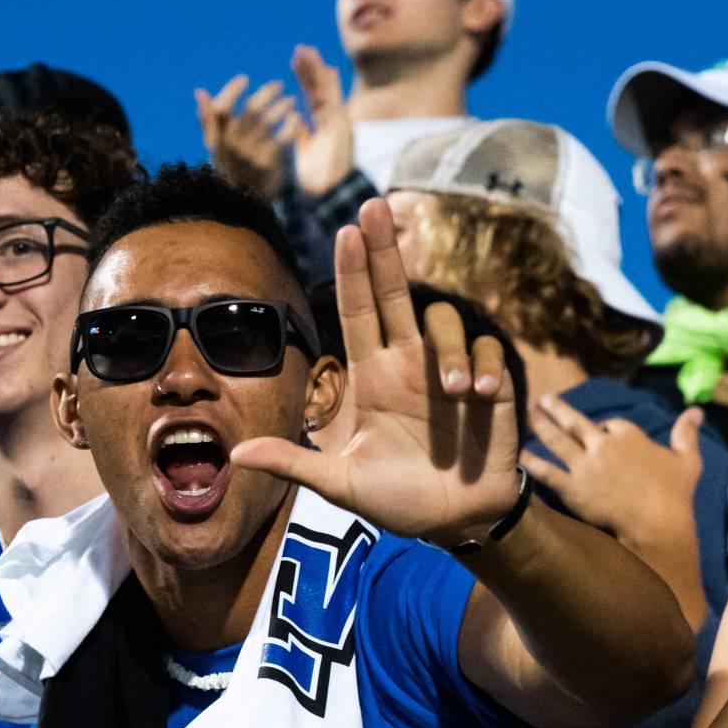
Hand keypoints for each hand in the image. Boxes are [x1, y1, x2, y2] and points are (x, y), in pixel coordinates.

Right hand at [195, 75, 304, 198]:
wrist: (246, 206)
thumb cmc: (232, 172)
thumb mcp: (216, 149)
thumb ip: (208, 121)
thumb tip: (200, 92)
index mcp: (217, 140)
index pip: (220, 108)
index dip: (231, 90)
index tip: (245, 79)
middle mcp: (231, 145)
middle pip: (250, 109)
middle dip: (266, 92)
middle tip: (278, 85)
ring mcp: (249, 154)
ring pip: (268, 119)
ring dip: (282, 105)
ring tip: (292, 100)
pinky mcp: (267, 163)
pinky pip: (281, 137)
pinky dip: (290, 124)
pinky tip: (296, 119)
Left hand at [229, 197, 520, 544]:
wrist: (455, 522)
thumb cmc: (397, 499)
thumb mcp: (342, 485)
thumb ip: (296, 464)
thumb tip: (237, 455)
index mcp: (373, 377)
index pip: (358, 312)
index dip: (354, 271)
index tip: (345, 229)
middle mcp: (410, 363)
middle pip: (396, 292)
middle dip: (385, 250)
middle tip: (374, 206)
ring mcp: (450, 371)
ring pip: (445, 321)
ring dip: (450, 348)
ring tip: (457, 392)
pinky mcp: (490, 385)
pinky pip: (491, 350)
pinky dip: (487, 365)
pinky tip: (482, 396)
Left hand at [288, 45, 354, 198]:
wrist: (328, 194)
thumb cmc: (316, 180)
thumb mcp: (302, 151)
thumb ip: (299, 133)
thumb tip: (292, 117)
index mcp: (321, 128)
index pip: (312, 100)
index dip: (305, 82)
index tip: (296, 66)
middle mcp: (332, 123)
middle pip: (319, 91)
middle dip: (309, 71)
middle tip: (300, 51)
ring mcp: (338, 122)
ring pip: (327, 90)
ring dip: (317, 70)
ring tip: (306, 51)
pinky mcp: (341, 124)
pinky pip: (334, 99)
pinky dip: (330, 84)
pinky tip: (325, 67)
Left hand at [522, 398, 702, 542]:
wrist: (656, 524)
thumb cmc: (675, 494)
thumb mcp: (688, 460)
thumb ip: (687, 433)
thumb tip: (696, 410)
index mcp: (628, 434)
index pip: (611, 423)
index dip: (603, 427)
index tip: (598, 430)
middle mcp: (602, 444)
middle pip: (576, 422)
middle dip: (559, 409)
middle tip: (544, 399)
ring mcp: (585, 466)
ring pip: (557, 440)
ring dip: (541, 425)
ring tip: (528, 414)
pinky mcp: (572, 489)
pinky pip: (547, 472)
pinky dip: (532, 462)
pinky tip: (520, 455)